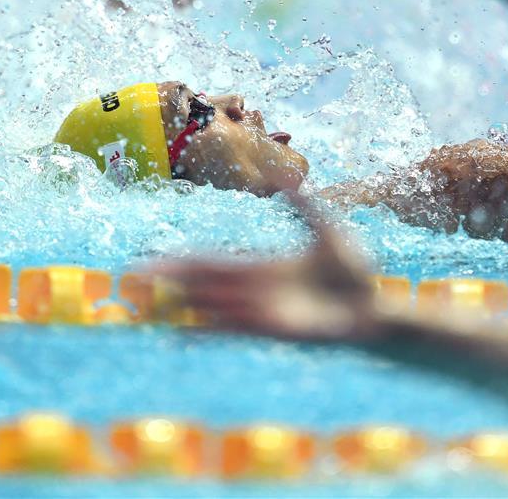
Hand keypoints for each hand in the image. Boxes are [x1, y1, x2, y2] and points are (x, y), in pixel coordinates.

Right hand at [154, 193, 380, 342]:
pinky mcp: (276, 329)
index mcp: (265, 268)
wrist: (373, 304)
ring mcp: (264, 311)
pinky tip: (187, 327)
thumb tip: (286, 178)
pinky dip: (211, 325)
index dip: (187, 262)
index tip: (156, 257)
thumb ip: (305, 207)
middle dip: (173, 280)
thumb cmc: (354, 271)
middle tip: (134, 277)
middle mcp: (256, 291)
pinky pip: (237, 326)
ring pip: (214, 306)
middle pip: (206, 284)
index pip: (216, 263)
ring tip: (149, 302)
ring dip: (184, 303)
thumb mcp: (327, 230)